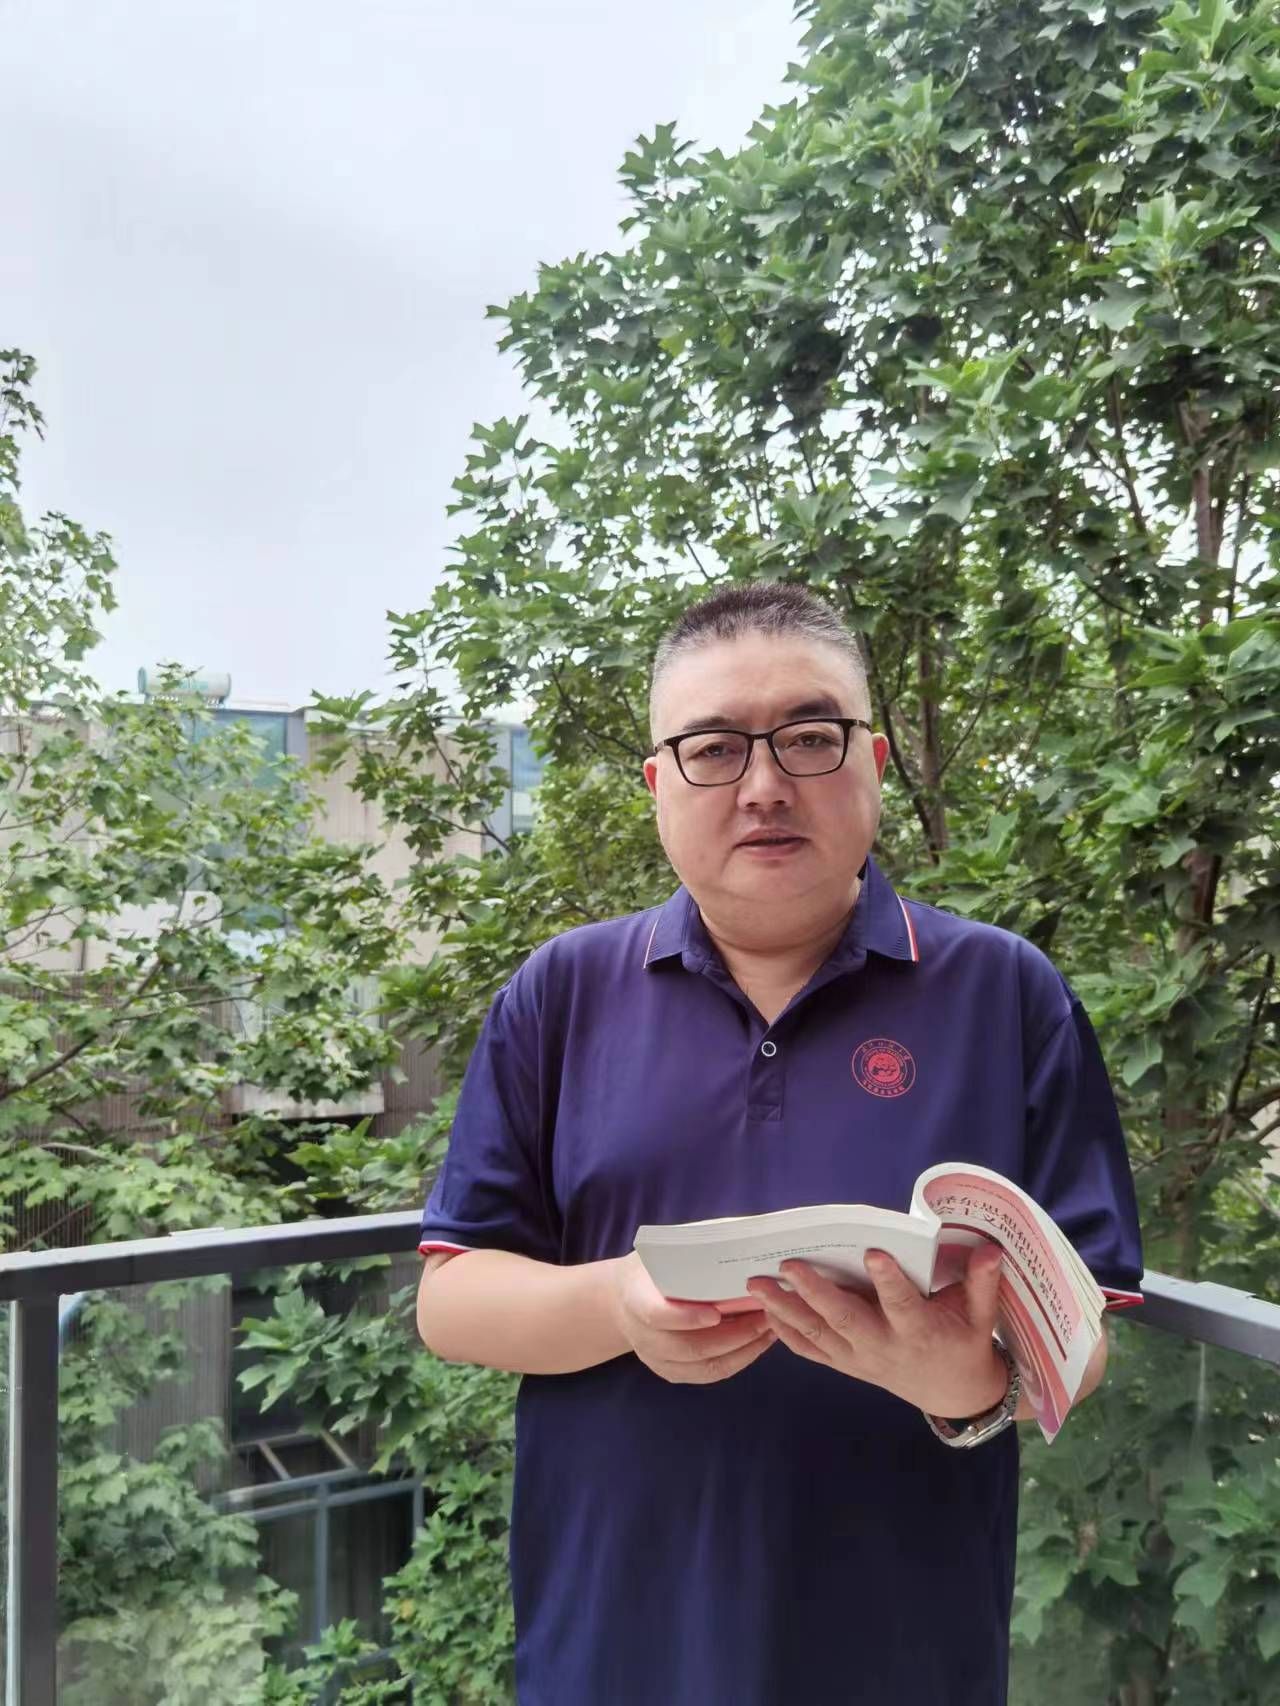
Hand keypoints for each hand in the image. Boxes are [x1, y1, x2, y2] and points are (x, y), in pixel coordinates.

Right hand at [608, 1251, 775, 1384]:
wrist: (624, 1299)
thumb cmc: (653, 1267)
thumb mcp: (663, 1250)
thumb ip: (694, 1247)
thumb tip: (739, 1234)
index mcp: (635, 1298)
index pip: (657, 1314)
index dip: (686, 1318)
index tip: (716, 1313)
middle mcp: (643, 1336)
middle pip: (689, 1347)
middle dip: (734, 1334)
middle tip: (765, 1315)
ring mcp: (656, 1359)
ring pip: (704, 1366)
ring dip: (743, 1349)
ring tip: (770, 1327)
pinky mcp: (672, 1372)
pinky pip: (710, 1374)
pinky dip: (738, 1359)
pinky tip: (759, 1341)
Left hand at [746, 1245, 1007, 1418]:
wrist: (954, 1394)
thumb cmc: (966, 1343)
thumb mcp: (981, 1316)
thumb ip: (983, 1283)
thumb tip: (990, 1249)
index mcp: (920, 1331)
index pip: (902, 1305)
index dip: (889, 1281)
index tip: (872, 1252)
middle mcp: (885, 1347)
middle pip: (847, 1321)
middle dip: (816, 1293)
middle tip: (788, 1265)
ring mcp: (861, 1359)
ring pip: (820, 1335)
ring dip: (786, 1310)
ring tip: (757, 1285)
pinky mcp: (847, 1365)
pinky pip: (812, 1351)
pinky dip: (787, 1333)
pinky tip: (764, 1311)